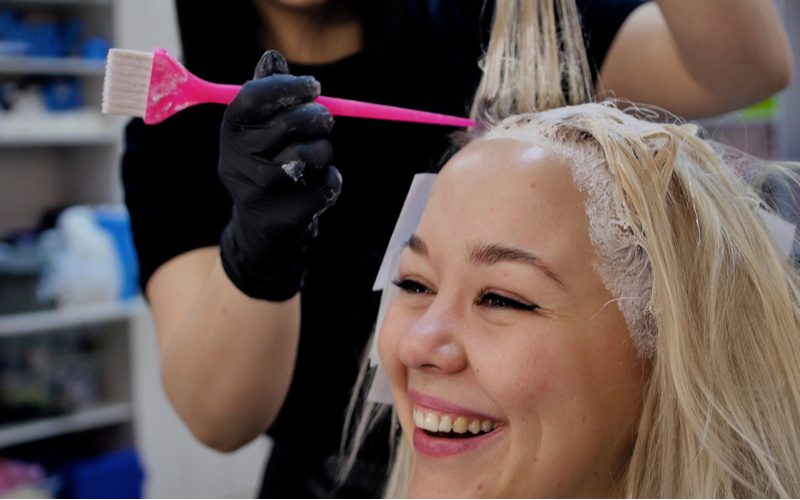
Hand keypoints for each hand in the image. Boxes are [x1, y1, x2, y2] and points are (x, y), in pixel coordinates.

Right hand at [219, 50, 341, 300]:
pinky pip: (327, 184)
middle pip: (289, 123)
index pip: (255, 97)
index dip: (288, 87)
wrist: (262, 226)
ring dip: (324, 151)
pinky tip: (316, 184)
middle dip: (318, 116)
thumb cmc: (266, 163)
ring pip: (312, 155)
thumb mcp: (259, 128)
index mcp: (229, 133)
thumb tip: (272, 58)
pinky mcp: (284, 217)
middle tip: (326, 118)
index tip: (313, 86)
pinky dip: (331, 179)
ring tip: (316, 157)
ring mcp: (258, 193)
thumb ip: (267, 92)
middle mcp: (236, 162)